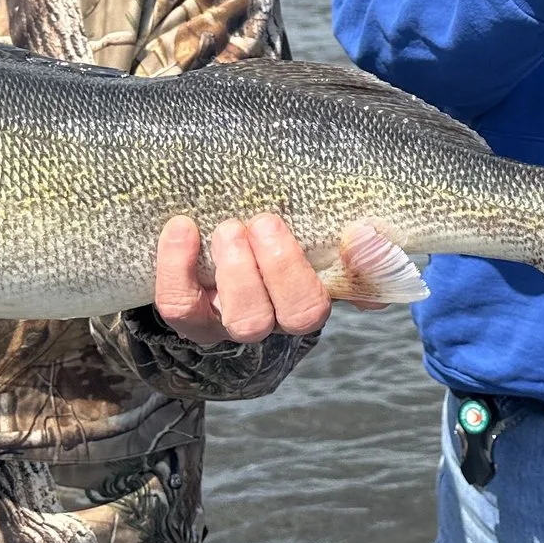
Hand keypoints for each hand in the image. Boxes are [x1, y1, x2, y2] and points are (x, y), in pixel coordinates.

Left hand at [153, 215, 332, 345]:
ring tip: (229, 229)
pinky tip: (182, 228)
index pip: (324, 303)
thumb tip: (365, 235)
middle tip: (264, 222)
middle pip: (288, 317)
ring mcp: (227, 320)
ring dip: (238, 272)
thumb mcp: (303, 234)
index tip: (350, 232)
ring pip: (242, 319)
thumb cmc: (263, 234)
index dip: (345, 275)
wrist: (206, 240)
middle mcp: (271, 319)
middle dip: (280, 268)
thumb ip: (342, 239)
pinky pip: (178, 303)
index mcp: (306, 298)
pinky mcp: (186, 313)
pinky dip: (177, 266)